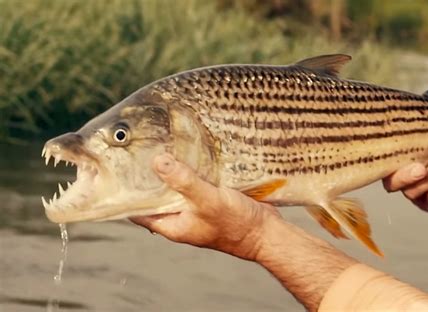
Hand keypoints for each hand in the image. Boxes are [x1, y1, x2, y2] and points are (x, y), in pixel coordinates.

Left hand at [129, 154, 280, 260]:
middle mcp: (181, 216)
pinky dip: (193, 168)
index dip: (128, 193)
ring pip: (178, 185)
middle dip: (150, 175)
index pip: (139, 210)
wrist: (266, 231)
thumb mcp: (206, 201)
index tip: (119, 170)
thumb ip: (183, 182)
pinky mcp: (212, 197)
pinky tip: (191, 150)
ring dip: (173, 168)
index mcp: (172, 225)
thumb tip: (157, 161)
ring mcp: (196, 206)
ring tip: (163, 144)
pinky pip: (196, 181)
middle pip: (158, 194)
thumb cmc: (236, 224)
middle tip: (141, 149)